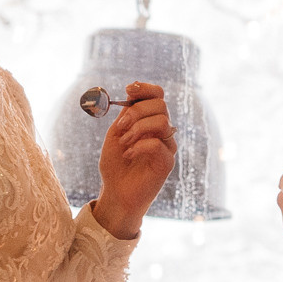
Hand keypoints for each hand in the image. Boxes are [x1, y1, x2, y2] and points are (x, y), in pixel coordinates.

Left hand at [91, 83, 176, 239]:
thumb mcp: (115, 134)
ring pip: (162, 122)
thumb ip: (125, 114)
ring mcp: (167, 146)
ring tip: (124, 142)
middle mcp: (162, 131)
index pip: (157, 96)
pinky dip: (139, 146)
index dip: (146, 88)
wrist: (116, 192)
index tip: (129, 89)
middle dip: (137, 111)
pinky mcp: (167, 162)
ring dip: (137, 129)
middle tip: (121, 126)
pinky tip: (128, 154)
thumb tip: (132, 94)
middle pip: (160, 105)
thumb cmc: (115, 165)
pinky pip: (158, 144)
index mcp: (149, 121)